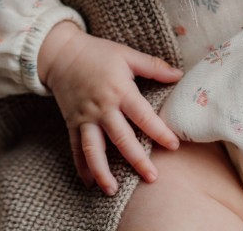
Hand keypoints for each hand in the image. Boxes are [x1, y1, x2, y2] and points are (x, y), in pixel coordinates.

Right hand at [38, 22, 181, 195]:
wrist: (62, 54)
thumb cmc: (98, 53)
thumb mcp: (127, 55)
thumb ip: (153, 66)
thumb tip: (179, 74)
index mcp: (119, 90)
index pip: (143, 116)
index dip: (159, 131)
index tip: (173, 145)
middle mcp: (102, 107)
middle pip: (121, 139)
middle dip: (137, 160)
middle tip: (152, 178)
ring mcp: (85, 117)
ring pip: (94, 149)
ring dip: (103, 171)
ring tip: (112, 190)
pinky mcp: (72, 123)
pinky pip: (76, 148)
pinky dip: (82, 166)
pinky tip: (89, 182)